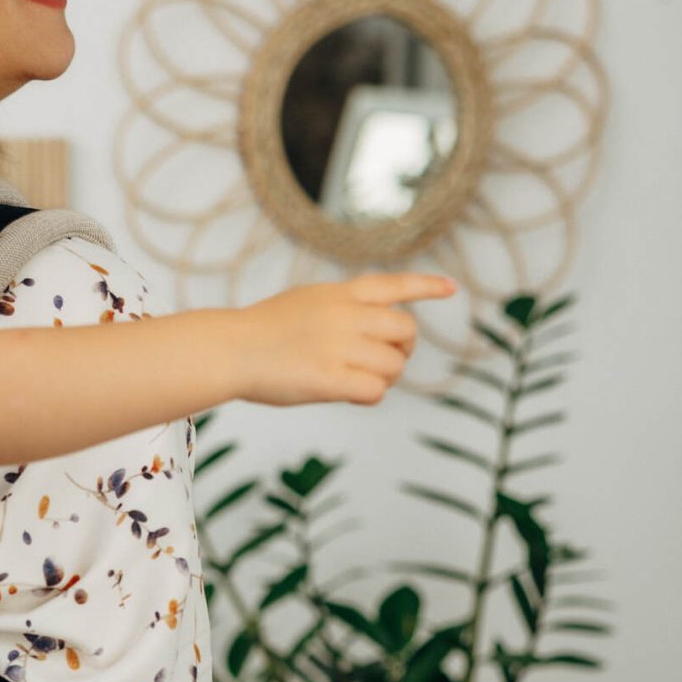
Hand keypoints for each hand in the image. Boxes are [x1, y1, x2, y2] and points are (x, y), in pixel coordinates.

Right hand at [239, 271, 455, 407]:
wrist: (229, 350)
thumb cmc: (260, 333)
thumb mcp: (304, 302)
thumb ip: (340, 310)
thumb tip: (374, 336)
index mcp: (339, 293)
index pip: (393, 285)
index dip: (426, 288)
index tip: (452, 289)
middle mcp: (346, 315)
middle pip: (405, 332)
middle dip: (401, 351)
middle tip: (382, 363)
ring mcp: (340, 346)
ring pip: (393, 366)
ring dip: (382, 378)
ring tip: (353, 380)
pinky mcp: (331, 379)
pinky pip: (375, 391)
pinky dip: (368, 396)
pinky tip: (347, 393)